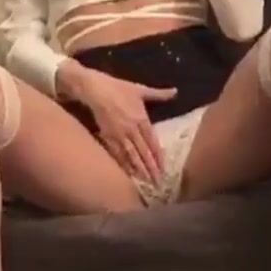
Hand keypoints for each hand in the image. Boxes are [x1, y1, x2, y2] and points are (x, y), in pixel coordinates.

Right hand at [66, 67, 176, 184]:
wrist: (95, 89)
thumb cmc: (118, 88)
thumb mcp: (140, 89)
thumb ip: (159, 94)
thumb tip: (175, 91)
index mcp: (142, 119)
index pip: (153, 143)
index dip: (158, 157)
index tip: (164, 169)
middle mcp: (132, 130)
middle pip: (143, 153)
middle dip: (151, 169)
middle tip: (158, 182)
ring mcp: (119, 135)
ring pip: (131, 156)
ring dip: (139, 170)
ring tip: (145, 182)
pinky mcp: (107, 137)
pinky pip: (117, 154)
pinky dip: (123, 164)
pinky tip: (127, 174)